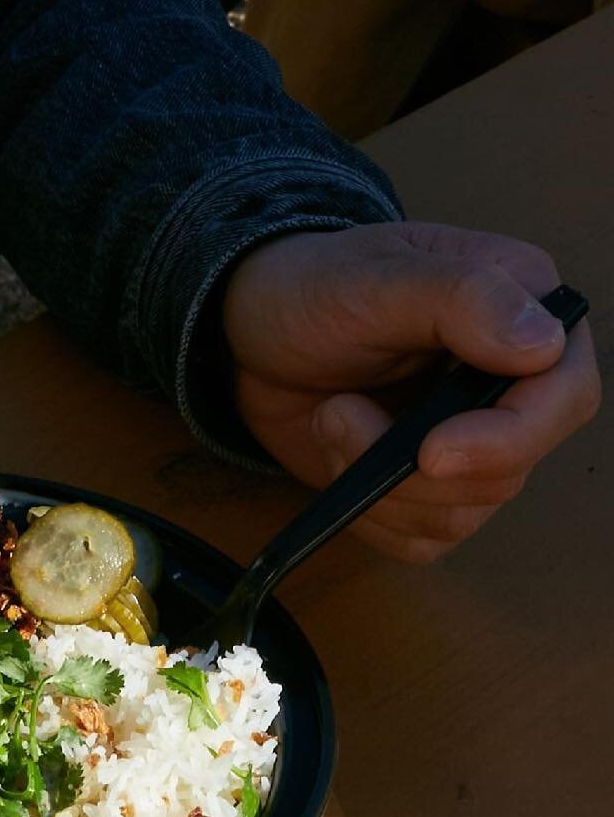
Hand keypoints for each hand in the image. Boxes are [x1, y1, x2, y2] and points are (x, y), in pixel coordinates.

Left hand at [222, 222, 600, 560]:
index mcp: (526, 307)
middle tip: (340, 415)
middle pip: (511, 470)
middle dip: (414, 467)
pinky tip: (338, 455)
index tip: (432, 450)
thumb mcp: (375, 276)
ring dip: (377, 484)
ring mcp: (474, 441)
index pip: (567, 394)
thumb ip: (461, 299)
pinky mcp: (429, 489)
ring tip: (333, 416)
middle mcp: (513, 382)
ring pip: (462, 514)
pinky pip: (422, 539)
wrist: (249, 335)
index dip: (511, 436)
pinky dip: (370, 515)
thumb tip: (544, 345)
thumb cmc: (311, 287)